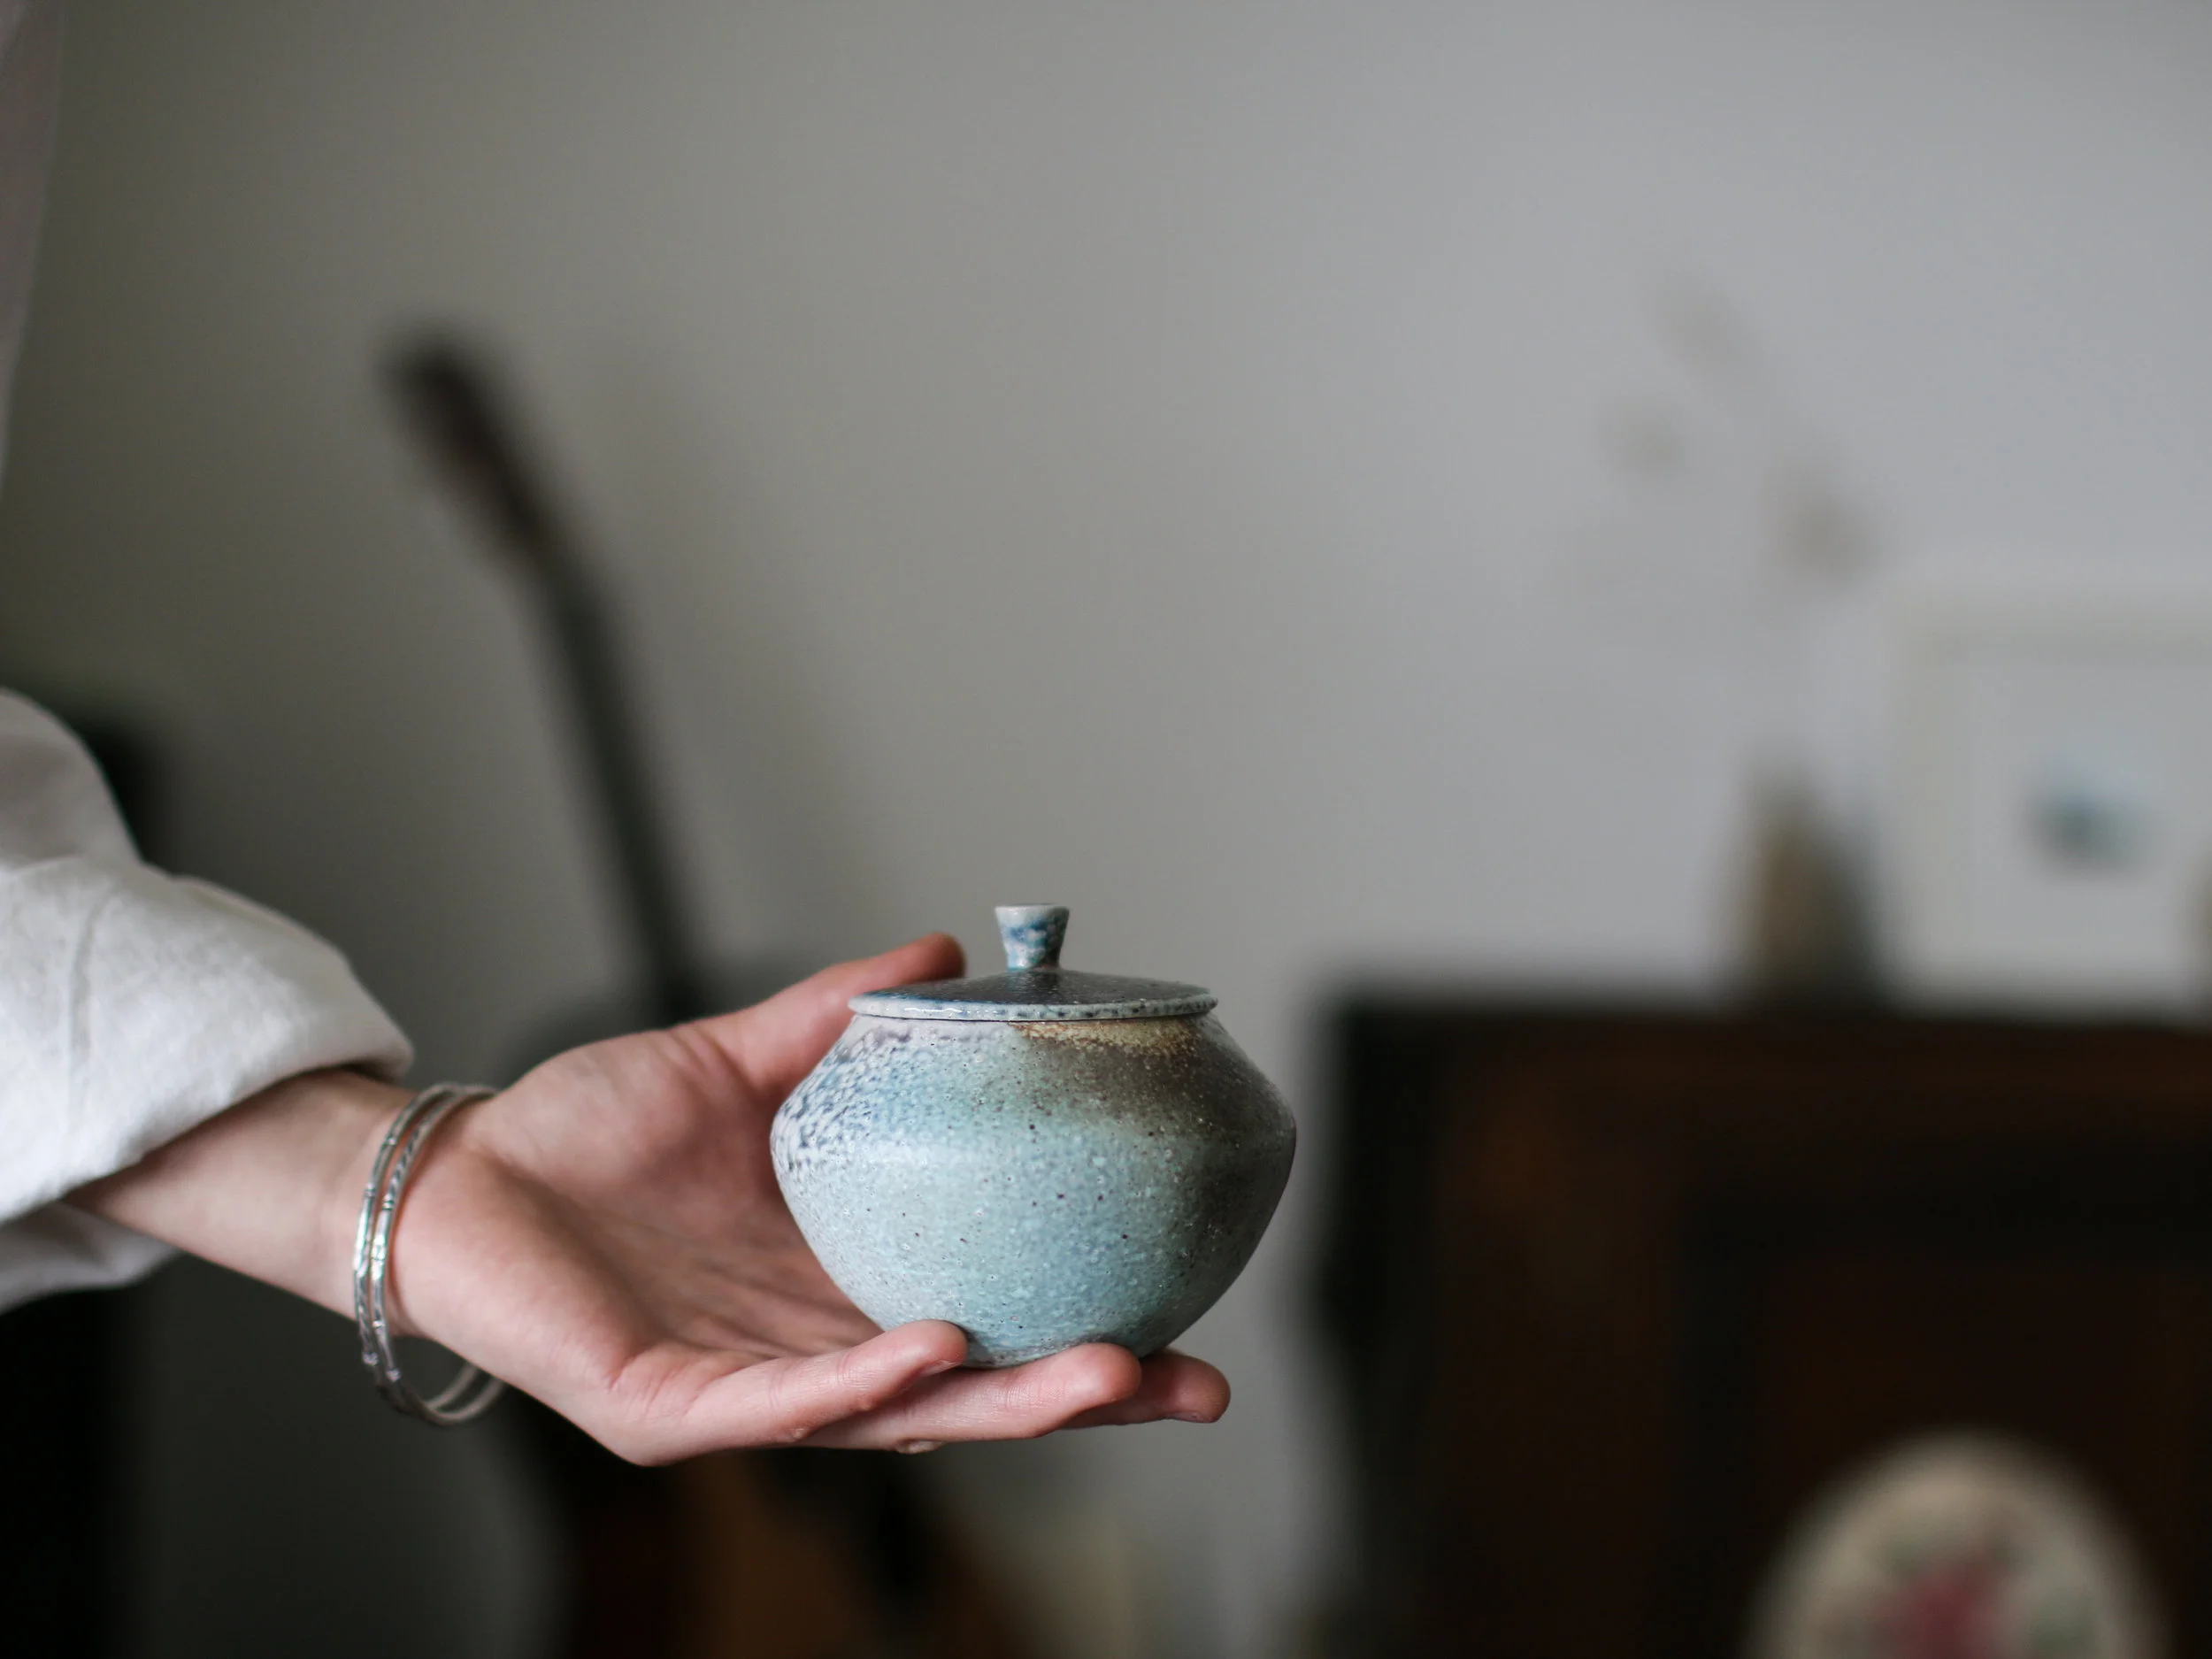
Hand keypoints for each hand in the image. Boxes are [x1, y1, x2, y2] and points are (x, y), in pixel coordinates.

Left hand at [75, 936, 1229, 1462]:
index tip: (1188, 1316)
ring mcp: (746, 1390)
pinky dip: (859, 1381)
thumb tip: (945, 952)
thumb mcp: (735, 1060)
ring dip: (1001, 1402)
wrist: (452, 1173)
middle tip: (1191, 1386)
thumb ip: (833, 1016)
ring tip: (1101, 1377)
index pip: (985, 1320)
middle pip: (972, 1393)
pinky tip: (933, 1348)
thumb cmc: (584, 1136)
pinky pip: (779, 1405)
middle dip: (1082, 1399)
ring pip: (895, 1418)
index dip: (1079, 1326)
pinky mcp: (670, 1409)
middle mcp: (808, 1349)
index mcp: (836, 1280)